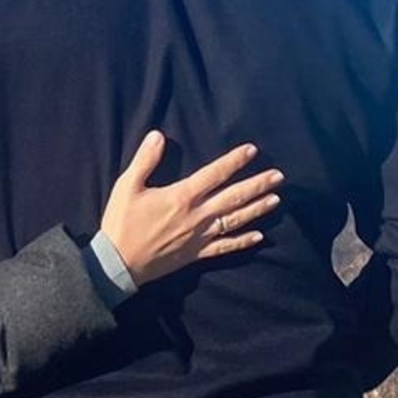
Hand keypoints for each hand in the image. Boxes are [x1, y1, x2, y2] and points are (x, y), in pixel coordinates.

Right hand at [99, 133, 281, 285]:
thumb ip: (145, 159)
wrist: (118, 263)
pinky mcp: (197, 254)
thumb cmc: (122, 222)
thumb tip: (158, 135)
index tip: (252, 150)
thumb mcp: (127, 186)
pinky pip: (225, 247)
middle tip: (278, 176)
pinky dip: (243, 241)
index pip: (214, 174)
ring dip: (256, 209)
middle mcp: (197, 216)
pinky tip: (260, 236)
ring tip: (276, 199)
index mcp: (181, 196)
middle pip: (233, 197)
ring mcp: (200, 237)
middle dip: (257, 185)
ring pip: (235, 220)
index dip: (234, 161)